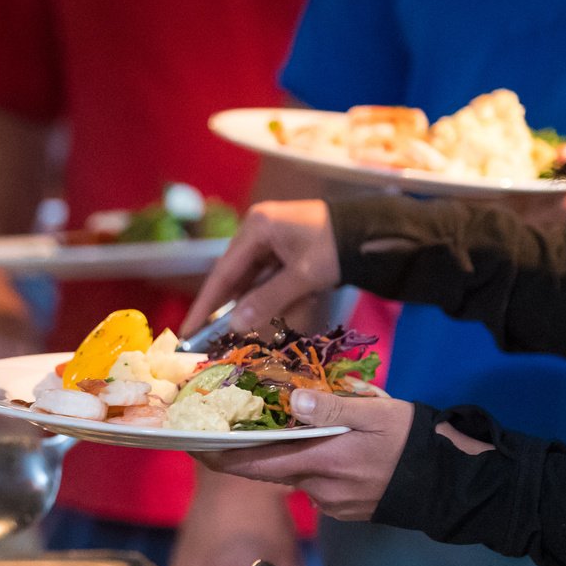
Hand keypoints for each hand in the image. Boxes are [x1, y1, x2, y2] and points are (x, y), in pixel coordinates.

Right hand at [182, 200, 340, 334]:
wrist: (376, 231)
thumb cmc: (337, 246)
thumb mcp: (302, 276)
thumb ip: (267, 300)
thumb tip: (234, 324)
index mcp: (256, 228)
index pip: (223, 273)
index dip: (206, 305)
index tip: (189, 331)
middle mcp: (258, 230)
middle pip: (235, 277)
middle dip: (233, 307)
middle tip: (212, 337)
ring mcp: (272, 238)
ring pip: (253, 280)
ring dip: (258, 304)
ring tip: (253, 328)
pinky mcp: (286, 248)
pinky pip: (270, 278)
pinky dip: (273, 297)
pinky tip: (280, 311)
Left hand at [195, 389, 414, 520]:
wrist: (450, 484)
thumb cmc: (414, 442)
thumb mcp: (377, 412)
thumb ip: (333, 407)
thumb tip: (295, 399)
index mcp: (322, 462)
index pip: (255, 463)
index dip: (219, 455)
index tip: (192, 443)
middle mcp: (319, 488)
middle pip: (269, 468)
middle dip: (246, 449)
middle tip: (225, 426)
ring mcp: (330, 502)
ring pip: (292, 474)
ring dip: (286, 453)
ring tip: (291, 426)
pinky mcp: (343, 508)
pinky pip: (313, 482)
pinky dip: (310, 463)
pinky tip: (327, 446)